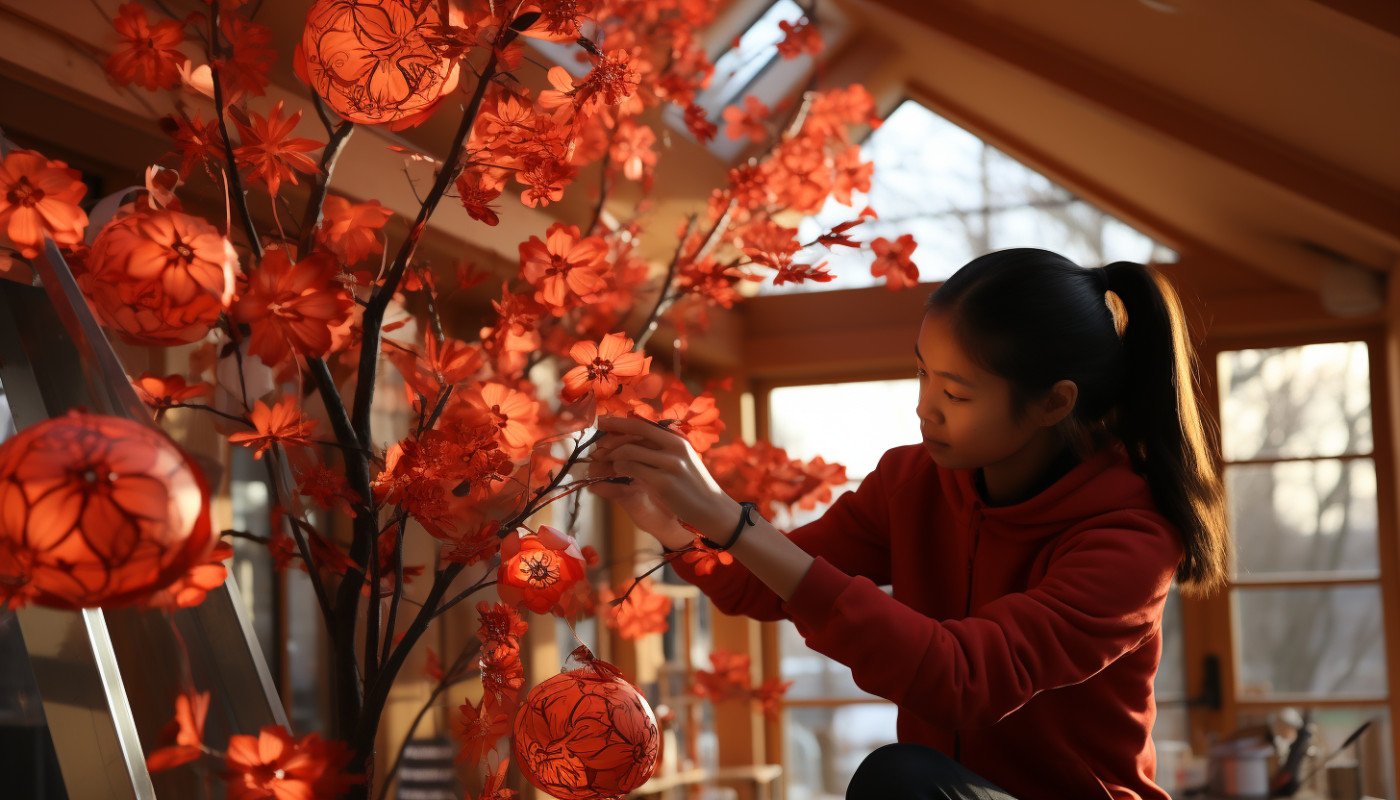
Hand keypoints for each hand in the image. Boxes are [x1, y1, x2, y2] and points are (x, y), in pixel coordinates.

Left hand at [589, 415, 738, 540]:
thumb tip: (630, 440)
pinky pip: (631, 468)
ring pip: (629, 450)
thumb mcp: (682, 460)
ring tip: (605, 462)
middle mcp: (675, 446)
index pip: (643, 423)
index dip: (620, 421)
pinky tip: (617, 473)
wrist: (713, 509)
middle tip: (596, 442)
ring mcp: (670, 463)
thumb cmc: (694, 487)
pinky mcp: (663, 481)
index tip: (603, 421)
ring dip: (612, 456)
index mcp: (678, 439)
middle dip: (611, 432)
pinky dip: (619, 468)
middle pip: (635, 429)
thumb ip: (661, 449)